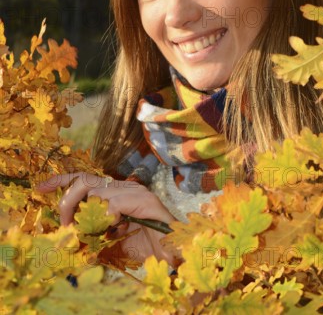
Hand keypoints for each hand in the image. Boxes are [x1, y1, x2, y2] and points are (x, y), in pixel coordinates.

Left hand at [37, 172, 178, 265]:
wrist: (169, 255)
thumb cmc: (140, 247)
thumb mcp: (106, 242)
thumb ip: (89, 235)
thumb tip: (67, 236)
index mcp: (114, 193)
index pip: (84, 179)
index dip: (61, 180)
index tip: (41, 187)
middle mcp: (123, 187)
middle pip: (85, 180)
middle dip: (68, 200)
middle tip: (64, 223)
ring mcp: (134, 191)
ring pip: (97, 191)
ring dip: (88, 216)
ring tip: (94, 233)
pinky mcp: (145, 199)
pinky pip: (114, 202)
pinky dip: (107, 216)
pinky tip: (114, 228)